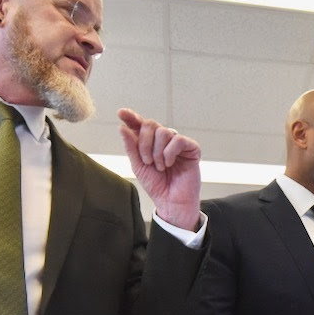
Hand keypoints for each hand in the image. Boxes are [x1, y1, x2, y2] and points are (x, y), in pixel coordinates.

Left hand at [118, 108, 201, 230]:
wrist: (171, 201)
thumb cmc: (156, 185)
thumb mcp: (138, 166)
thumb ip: (131, 147)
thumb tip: (123, 128)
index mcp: (149, 142)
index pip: (140, 124)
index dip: (131, 117)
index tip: (122, 113)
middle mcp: (163, 140)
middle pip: (150, 124)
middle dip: (144, 143)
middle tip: (147, 161)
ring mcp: (178, 143)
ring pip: (164, 132)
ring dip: (157, 152)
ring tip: (160, 167)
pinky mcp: (191, 148)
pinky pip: (178, 140)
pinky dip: (170, 153)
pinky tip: (169, 164)